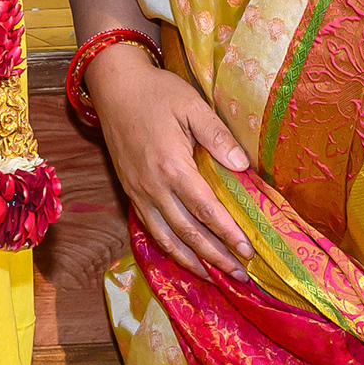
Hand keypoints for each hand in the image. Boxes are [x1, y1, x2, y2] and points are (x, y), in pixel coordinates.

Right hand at [93, 42, 253, 280]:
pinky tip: (185, 256)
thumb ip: (218, 136)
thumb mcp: (192, 106)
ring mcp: (139, 192)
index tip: (248, 251)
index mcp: (173, 166)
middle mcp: (153, 186)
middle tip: (241, 276)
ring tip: (216, 277)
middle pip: (188, 232)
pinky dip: (169, 248)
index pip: (206, 210)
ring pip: (167, 238)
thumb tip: (243, 165)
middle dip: (216, 257)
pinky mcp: (131, 191)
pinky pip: (151, 229)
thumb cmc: (158, 93)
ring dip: (192, 261)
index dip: (227, 234)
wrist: (115, 87)